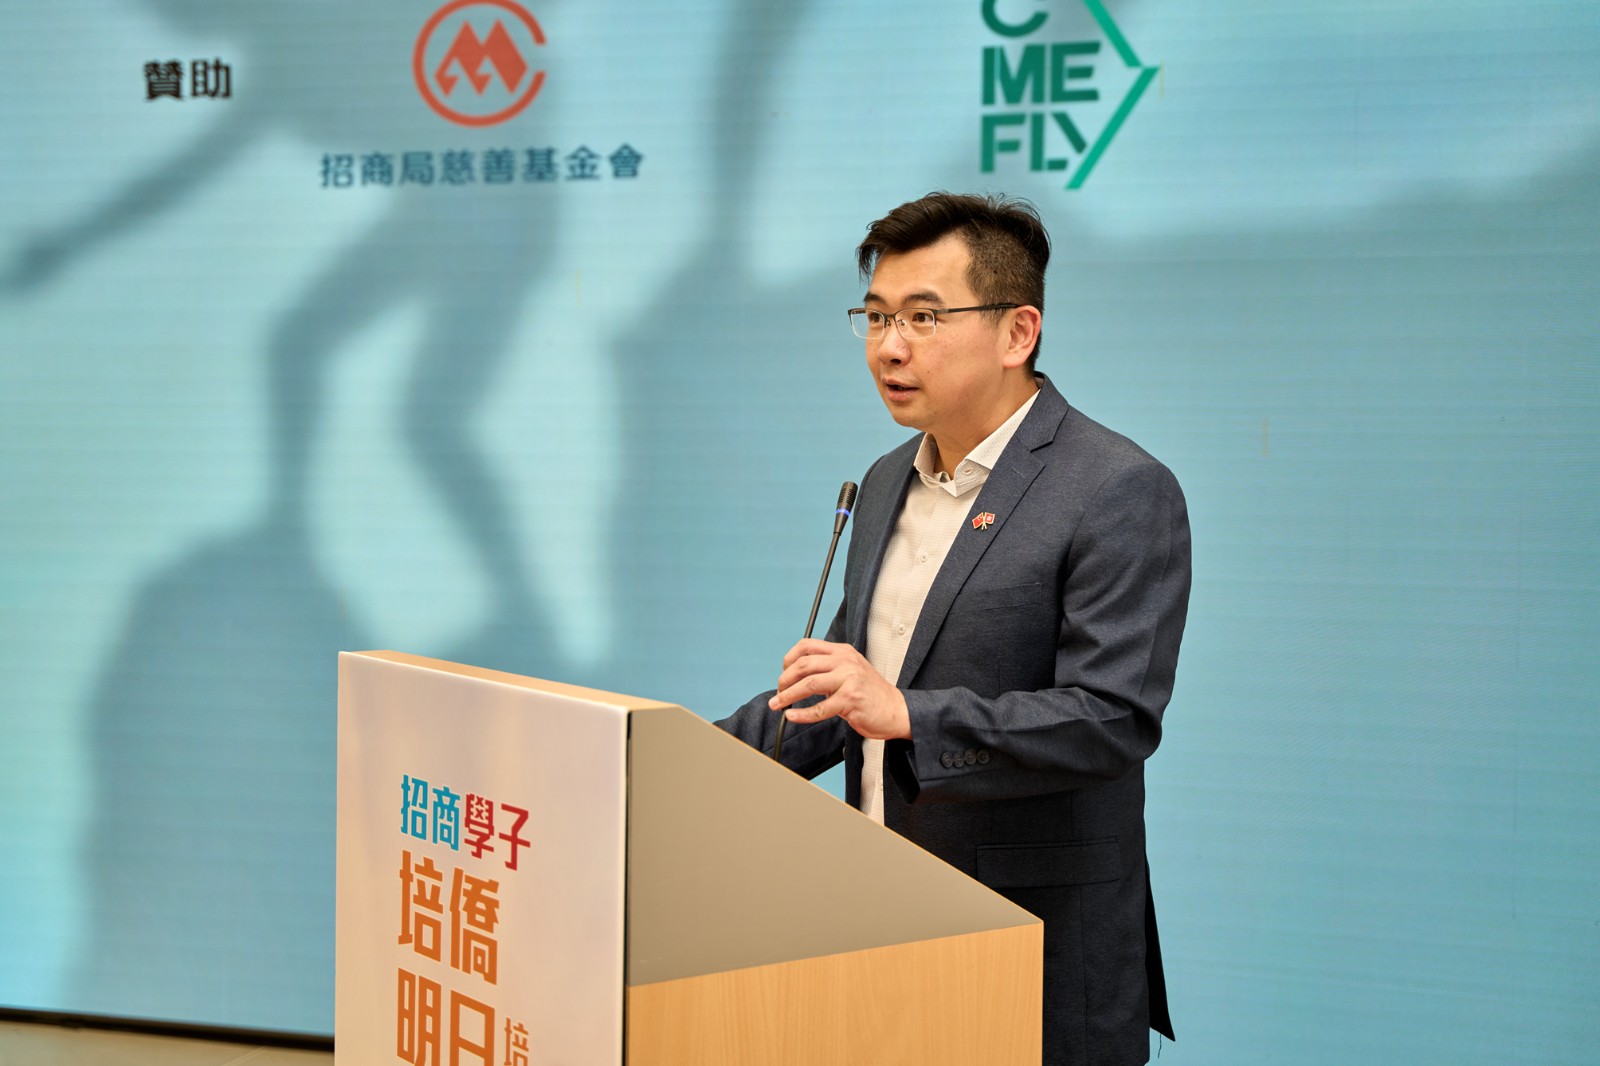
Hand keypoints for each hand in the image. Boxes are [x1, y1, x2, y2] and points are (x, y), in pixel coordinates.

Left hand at [768, 638, 910, 740]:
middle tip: (778, 693)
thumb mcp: (850, 671)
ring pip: (808, 684)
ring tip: (777, 705)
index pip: (807, 646)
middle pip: (804, 664)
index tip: (783, 674)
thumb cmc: (870, 694)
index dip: (789, 659)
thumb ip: (828, 669)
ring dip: (787, 696)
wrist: (897, 710)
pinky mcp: (850, 700)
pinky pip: (820, 708)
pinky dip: (802, 714)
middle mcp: (845, 661)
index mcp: (843, 652)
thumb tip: (797, 677)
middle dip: (784, 680)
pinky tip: (791, 716)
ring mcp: (849, 679)